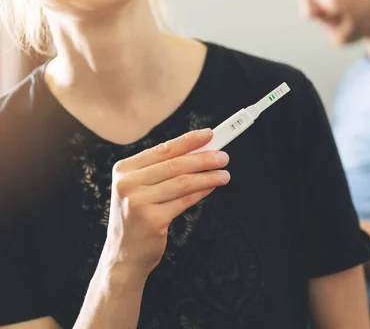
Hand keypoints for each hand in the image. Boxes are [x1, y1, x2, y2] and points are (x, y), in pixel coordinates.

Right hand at [101, 129, 229, 277]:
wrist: (124, 255)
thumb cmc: (138, 217)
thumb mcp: (141, 189)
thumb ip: (164, 170)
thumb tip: (199, 151)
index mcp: (124, 170)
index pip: (163, 149)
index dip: (188, 140)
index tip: (209, 134)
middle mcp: (127, 184)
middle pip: (175, 165)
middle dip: (203, 158)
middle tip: (223, 156)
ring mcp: (137, 202)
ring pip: (183, 182)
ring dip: (208, 176)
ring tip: (225, 174)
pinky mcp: (151, 220)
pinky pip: (184, 201)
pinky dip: (202, 192)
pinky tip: (212, 187)